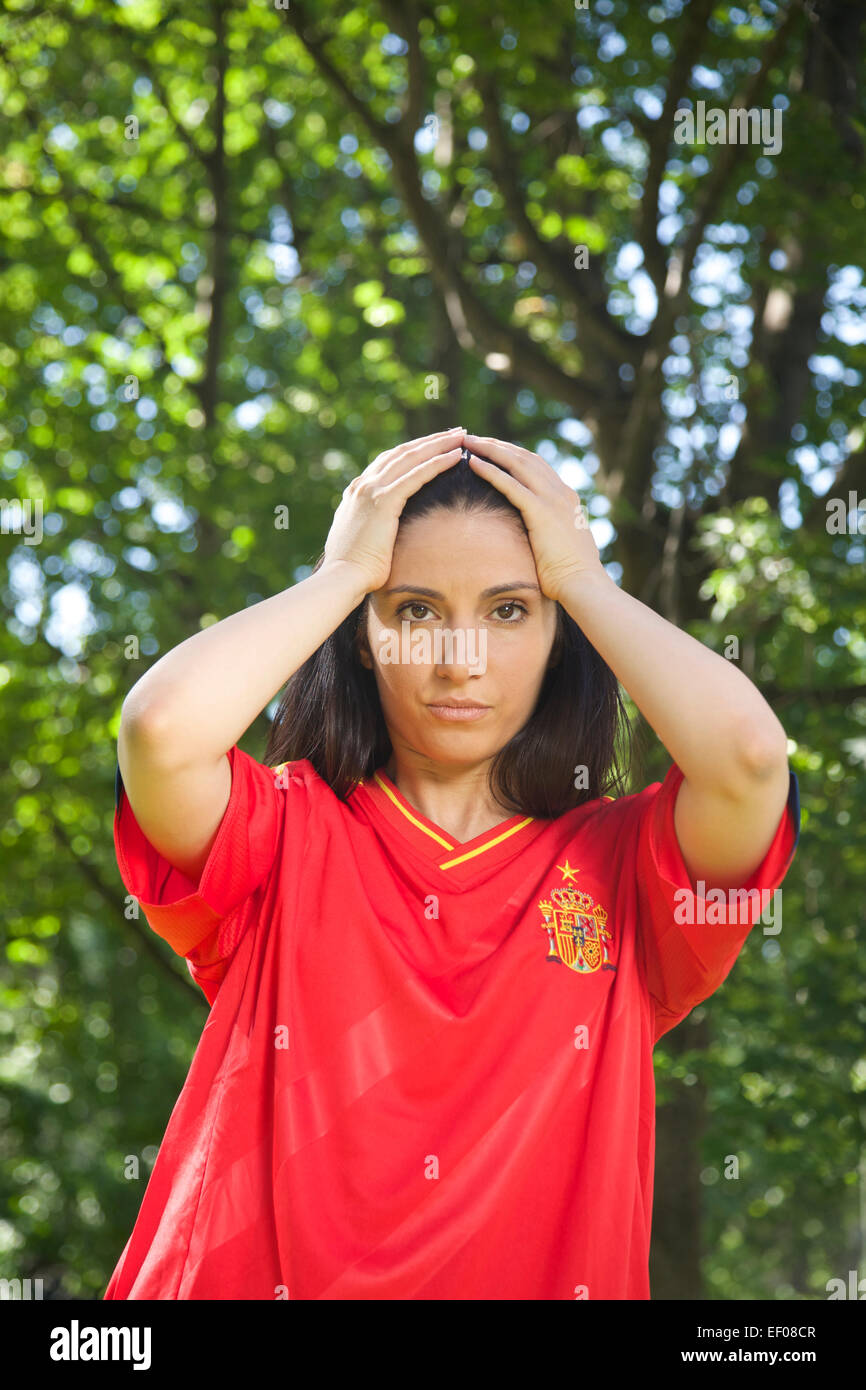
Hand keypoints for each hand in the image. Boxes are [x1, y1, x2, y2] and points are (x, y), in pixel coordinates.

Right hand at [322, 427, 465, 593]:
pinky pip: (416, 475)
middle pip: (402, 453)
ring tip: (461, 437)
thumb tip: (380, 532)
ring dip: (438, 445)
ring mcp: (371, 491)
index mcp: (357, 493)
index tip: (434, 446)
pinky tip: (455, 457)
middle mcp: (363, 485)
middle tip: (454, 433)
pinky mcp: (383, 501)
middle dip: (430, 441)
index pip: (389, 462)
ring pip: (411, 458)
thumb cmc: (353, 571)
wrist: (341, 578)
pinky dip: (437, 463)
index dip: (414, 452)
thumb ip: (369, 527)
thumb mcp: (361, 540)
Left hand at [463, 434, 606, 601]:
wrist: (583, 585)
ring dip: (490, 450)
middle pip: (524, 457)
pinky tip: (472, 463)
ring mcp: (552, 499)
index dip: (512, 454)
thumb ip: (549, 532)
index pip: (536, 466)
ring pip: (516, 463)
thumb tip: (535, 537)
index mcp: (566, 498)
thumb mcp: (560, 545)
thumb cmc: (569, 575)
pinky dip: (490, 470)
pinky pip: (510, 484)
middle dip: (498, 445)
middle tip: (474, 437)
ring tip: (468, 442)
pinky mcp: (541, 512)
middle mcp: (560, 492)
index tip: (492, 449)